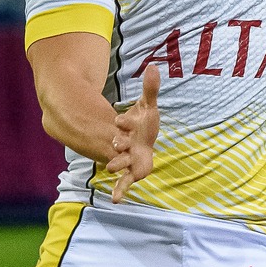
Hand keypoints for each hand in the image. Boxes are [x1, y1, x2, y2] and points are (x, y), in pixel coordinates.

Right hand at [108, 63, 159, 202]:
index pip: (124, 123)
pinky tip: (116, 200)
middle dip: (118, 143)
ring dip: (115, 164)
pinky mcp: (130, 172)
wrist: (140, 142)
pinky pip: (124, 182)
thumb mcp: (148, 107)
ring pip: (118, 162)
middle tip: (117, 142)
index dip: (124, 122)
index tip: (121, 119)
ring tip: (112, 168)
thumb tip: (154, 66)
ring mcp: (125, 159)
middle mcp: (123, 144)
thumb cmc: (143, 125)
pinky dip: (120, 190)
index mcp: (127, 128)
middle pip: (119, 143)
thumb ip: (150, 89)